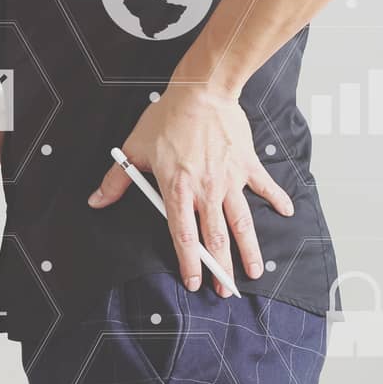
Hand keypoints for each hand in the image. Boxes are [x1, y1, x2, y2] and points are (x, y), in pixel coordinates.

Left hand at [89, 85, 293, 296]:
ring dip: (249, 248)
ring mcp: (230, 179)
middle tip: (225, 290)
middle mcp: (206, 190)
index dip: (189, 262)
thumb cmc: (167, 119)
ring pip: (242, 221)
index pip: (183, 236)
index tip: (194, 282)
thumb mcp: (134, 150)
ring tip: (255, 271)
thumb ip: (116, 181)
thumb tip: (96, 201)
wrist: (202, 92)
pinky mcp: (247, 165)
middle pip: (215, 237)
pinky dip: (277, 199)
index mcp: (178, 190)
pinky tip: (285, 213)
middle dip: (221, 268)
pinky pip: (265, 186)